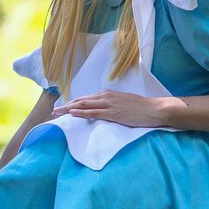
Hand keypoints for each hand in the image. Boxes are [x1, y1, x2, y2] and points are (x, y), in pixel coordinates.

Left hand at [50, 89, 164, 127]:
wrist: (155, 109)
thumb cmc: (141, 108)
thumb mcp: (123, 103)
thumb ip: (112, 105)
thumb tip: (103, 111)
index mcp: (107, 94)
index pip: (85, 98)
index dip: (72, 103)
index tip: (62, 107)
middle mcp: (106, 97)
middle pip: (81, 100)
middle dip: (66, 105)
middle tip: (53, 111)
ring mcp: (109, 104)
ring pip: (83, 105)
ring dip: (68, 108)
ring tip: (56, 113)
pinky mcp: (113, 113)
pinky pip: (94, 112)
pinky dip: (81, 112)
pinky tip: (72, 113)